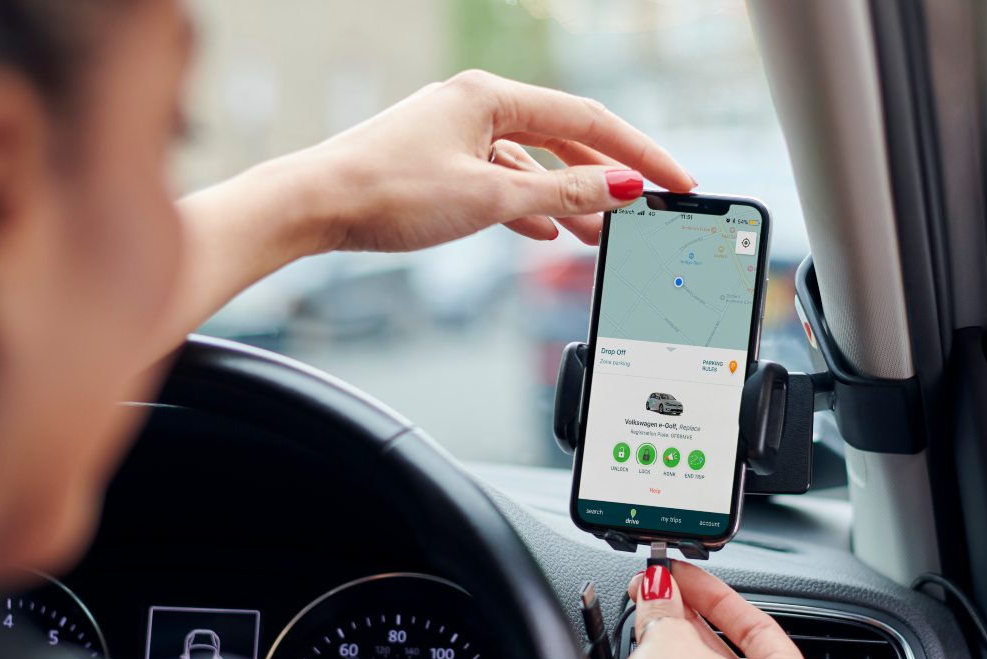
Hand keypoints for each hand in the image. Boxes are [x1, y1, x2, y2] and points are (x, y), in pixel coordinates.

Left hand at [297, 69, 696, 251]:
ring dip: (566, 198)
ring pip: (529, 164)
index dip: (638, 156)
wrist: (310, 208)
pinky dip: (526, 204)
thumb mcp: (487, 197)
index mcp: (489, 96)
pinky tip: (545, 230)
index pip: (587, 120)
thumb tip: (618, 188)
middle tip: (644, 211)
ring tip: (598, 234)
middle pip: (561, 138)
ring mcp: (453, 134)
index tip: (676, 183)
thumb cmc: (386, 193)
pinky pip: (498, 181)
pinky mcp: (435, 165)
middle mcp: (473, 105)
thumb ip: (560, 191)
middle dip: (604, 179)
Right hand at [610, 561, 824, 658]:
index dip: (711, 592)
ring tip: (647, 626)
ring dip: (680, 654)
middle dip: (691, 621)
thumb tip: (657, 589)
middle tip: (660, 596)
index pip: (756, 624)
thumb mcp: (672, 638)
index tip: (682, 577)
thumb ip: (666, 607)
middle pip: (734, 656)